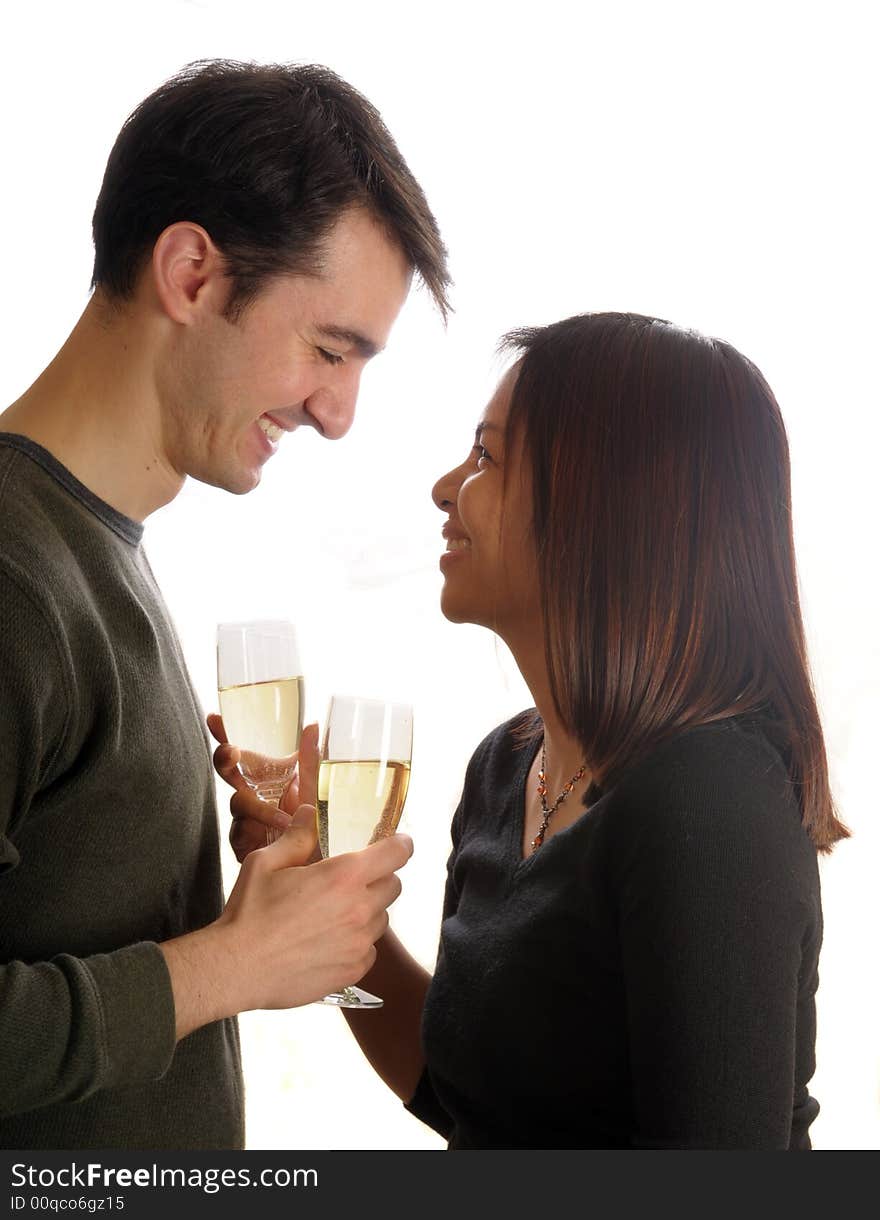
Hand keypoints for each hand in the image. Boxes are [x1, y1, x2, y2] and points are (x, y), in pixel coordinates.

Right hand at [161, 824, 413, 1031]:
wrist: (236, 968)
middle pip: (394, 885)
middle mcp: (359, 908)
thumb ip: (296, 836)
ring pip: (382, 919)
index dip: (401, 844)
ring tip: (334, 913)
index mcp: (343, 875)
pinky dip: (357, 943)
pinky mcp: (353, 971)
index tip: (399, 843)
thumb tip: (308, 812)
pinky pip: (369, 950)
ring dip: (367, 911)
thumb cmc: (249, 912)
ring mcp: (358, 942)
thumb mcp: (266, 862)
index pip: (396, 853)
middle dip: (380, 878)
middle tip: (353, 880)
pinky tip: (329, 941)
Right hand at [208, 713, 319, 861]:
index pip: (236, 753)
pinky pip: (240, 832)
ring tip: (283, 819)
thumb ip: (308, 761)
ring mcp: (240, 819)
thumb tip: (312, 724)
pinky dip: (258, 832)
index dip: (223, 734)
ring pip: (238, 802)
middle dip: (225, 759)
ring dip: (260, 808)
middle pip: (226, 771)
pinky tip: (270, 836)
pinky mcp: (239, 844)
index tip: (214, 718)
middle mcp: (247, 795)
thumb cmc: (303, 824)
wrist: (306, 866)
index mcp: (259, 779)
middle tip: (234, 753)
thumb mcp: (308, 790)